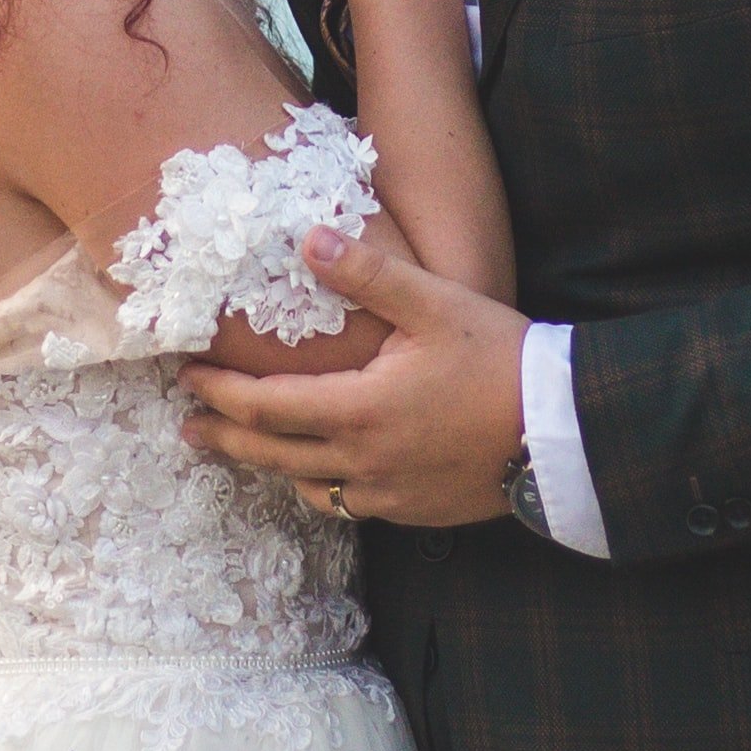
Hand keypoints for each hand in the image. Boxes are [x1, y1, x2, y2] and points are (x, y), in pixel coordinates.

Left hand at [178, 224, 523, 523]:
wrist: (562, 431)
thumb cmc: (500, 360)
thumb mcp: (434, 303)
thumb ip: (368, 273)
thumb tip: (307, 239)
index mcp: (358, 409)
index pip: (265, 406)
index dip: (220, 391)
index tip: (188, 376)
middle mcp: (362, 461)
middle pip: (271, 455)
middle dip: (225, 437)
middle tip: (188, 426)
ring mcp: (388, 494)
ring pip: (308, 488)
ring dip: (268, 468)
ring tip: (245, 451)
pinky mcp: (414, 511)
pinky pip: (348, 506)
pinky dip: (320, 488)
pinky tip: (319, 476)